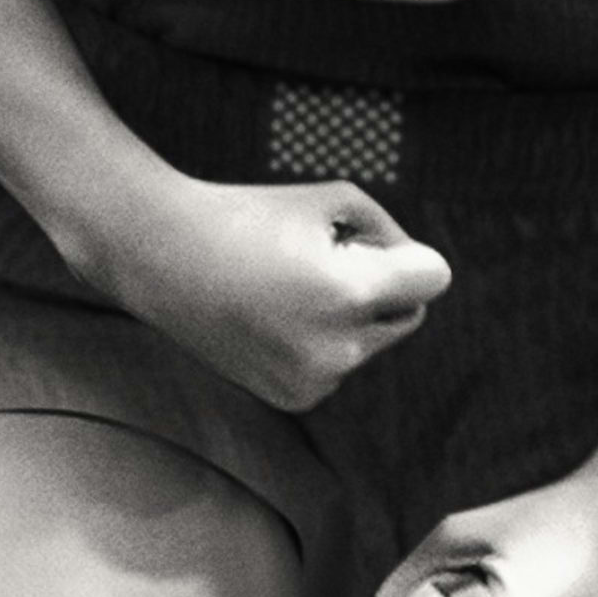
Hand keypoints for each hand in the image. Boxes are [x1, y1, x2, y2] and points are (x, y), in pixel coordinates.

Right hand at [102, 176, 451, 413]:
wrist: (163, 257)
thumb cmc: (251, 216)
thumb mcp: (333, 199)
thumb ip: (390, 234)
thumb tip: (419, 273)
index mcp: (352, 293)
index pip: (434, 279)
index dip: (408, 256)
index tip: (368, 246)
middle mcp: (339, 347)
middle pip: (408, 314)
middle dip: (383, 288)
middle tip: (320, 261)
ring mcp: (315, 379)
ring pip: (370, 342)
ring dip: (348, 317)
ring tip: (285, 288)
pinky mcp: (294, 397)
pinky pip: (336, 365)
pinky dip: (319, 343)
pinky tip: (271, 318)